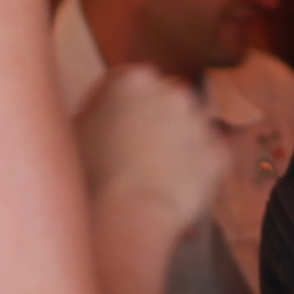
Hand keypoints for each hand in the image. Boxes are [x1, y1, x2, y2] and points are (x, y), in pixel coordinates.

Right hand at [73, 65, 226, 241]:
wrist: (128, 214)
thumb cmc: (91, 174)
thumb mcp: (75, 130)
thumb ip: (94, 110)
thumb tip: (100, 113)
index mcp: (135, 79)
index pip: (126, 83)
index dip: (115, 108)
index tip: (109, 129)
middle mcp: (172, 91)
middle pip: (163, 99)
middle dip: (152, 119)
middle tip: (134, 152)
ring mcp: (200, 121)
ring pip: (190, 125)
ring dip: (177, 140)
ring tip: (155, 174)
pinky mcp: (218, 152)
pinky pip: (207, 156)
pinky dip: (196, 168)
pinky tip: (174, 187)